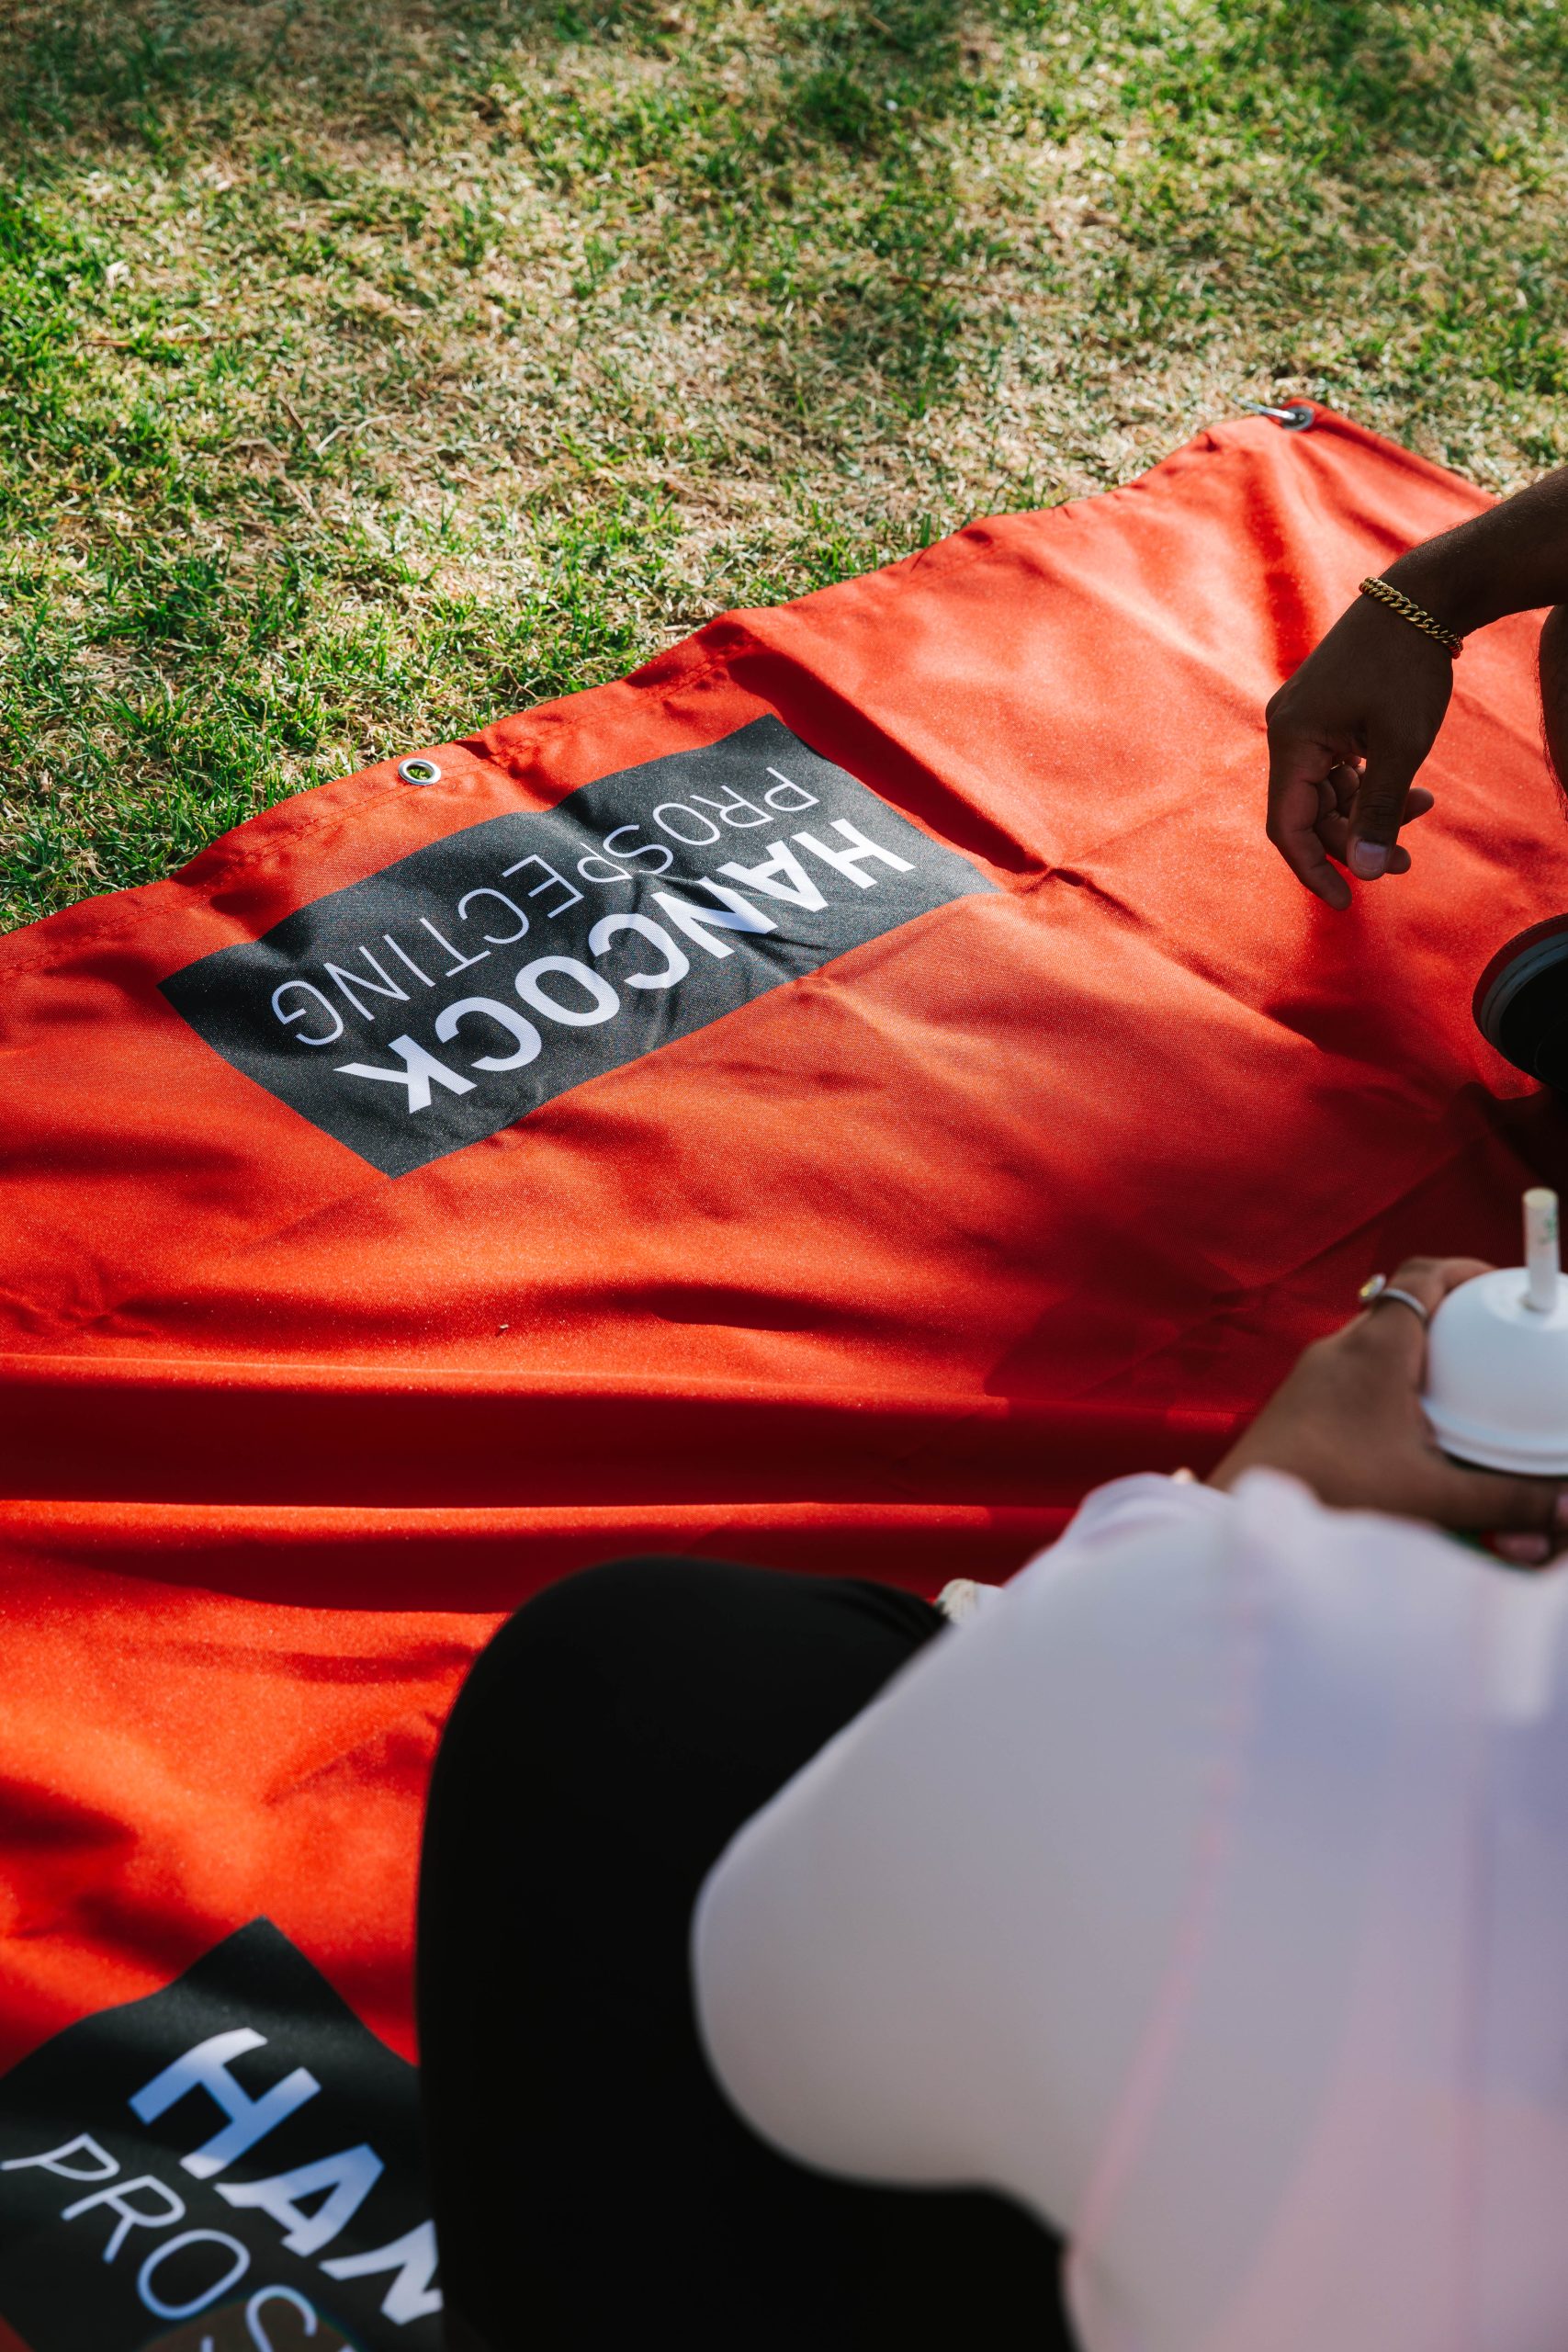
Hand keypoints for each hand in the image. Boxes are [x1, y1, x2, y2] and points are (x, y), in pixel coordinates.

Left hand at [1208, 1256, 1567, 1563]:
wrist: (1238, 1514)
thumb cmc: (1331, 1495)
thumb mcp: (1432, 1497)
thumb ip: (1507, 1501)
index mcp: (1375, 1349)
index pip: (1423, 1275)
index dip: (1466, 1270)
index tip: (1502, 1285)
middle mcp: (1339, 1349)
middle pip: (1402, 1307)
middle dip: (1449, 1317)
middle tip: (1490, 1342)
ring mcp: (1313, 1375)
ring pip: (1375, 1342)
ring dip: (1417, 1354)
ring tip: (1459, 1387)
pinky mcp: (1299, 1403)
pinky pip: (1352, 1374)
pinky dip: (1388, 1384)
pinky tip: (1408, 1427)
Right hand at [1265, 593, 1447, 908]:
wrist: (1421, 597)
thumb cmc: (1408, 667)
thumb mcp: (1400, 746)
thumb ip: (1379, 810)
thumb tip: (1366, 872)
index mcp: (1292, 739)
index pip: (1289, 825)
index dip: (1313, 869)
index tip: (1345, 902)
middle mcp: (1288, 732)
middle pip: (1311, 813)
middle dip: (1356, 840)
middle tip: (1405, 860)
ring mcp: (1305, 722)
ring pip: (1328, 793)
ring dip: (1370, 813)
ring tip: (1421, 811)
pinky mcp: (1326, 715)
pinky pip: (1338, 769)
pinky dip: (1371, 786)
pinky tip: (1413, 791)